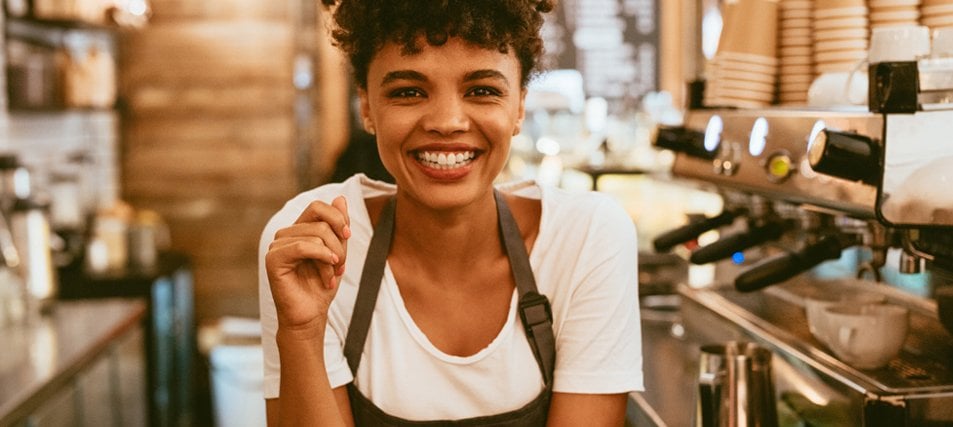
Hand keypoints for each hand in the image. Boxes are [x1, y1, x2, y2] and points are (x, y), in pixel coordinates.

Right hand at [266, 196, 349, 330]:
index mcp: (298, 230)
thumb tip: (340, 198)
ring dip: (332, 257)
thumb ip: (338, 226)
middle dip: (338, 245)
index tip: (348, 235)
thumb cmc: (322, 286)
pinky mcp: (273, 259)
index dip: (337, 217)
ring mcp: (277, 246)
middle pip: (320, 223)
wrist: (311, 315)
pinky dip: (321, 258)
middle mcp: (285, 235)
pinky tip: (328, 274)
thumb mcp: (337, 252)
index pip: (317, 206)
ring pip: (315, 235)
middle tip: (341, 266)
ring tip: (333, 275)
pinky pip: (302, 247)